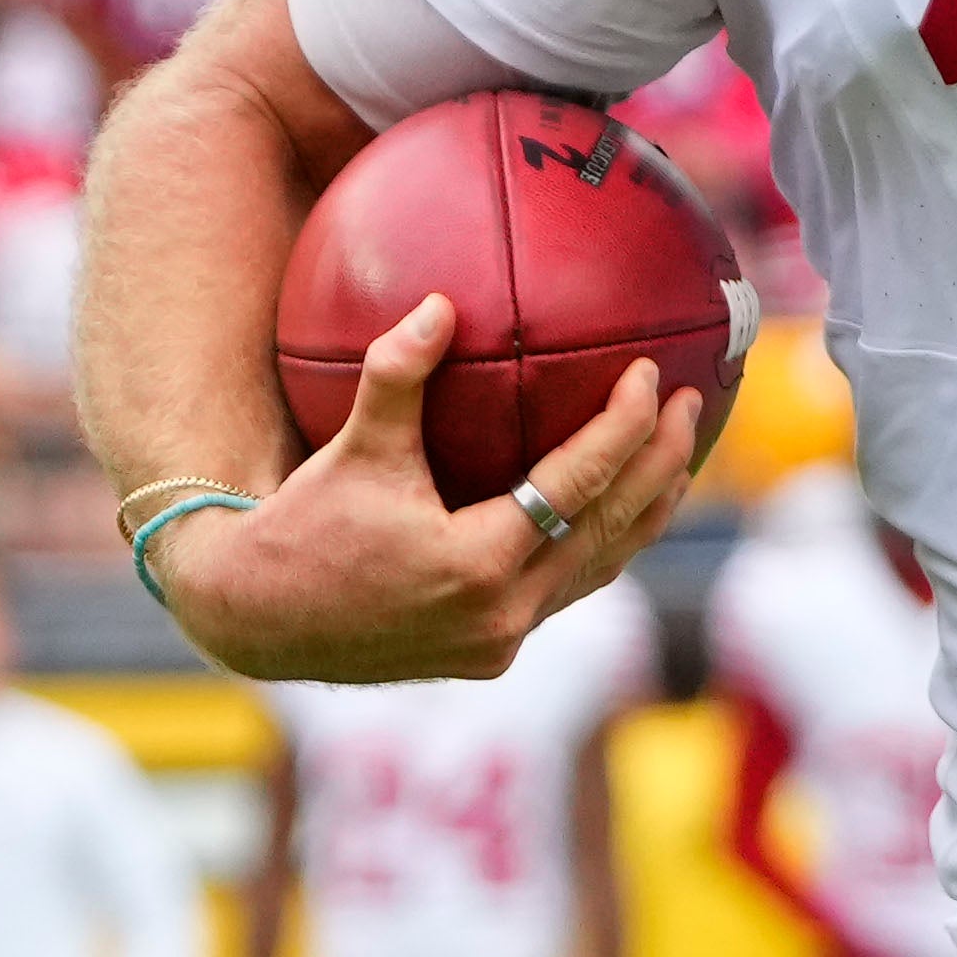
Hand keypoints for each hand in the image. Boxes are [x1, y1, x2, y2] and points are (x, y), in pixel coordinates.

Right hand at [140, 288, 703, 681]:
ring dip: (644, 511)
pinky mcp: (492, 652)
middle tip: (695, 405)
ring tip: (678, 455)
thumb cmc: (303, 527)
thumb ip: (397, 375)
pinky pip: (567, 589)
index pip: (577, 487)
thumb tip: (439, 304)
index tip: (654, 376)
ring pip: (599, 570)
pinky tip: (617, 503)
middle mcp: (501, 614)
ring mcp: (501, 641)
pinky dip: (601, 543)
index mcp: (476, 564)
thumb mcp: (352, 447)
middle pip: (611, 532)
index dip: (623, 429)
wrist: (261, 620)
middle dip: (660, 466)